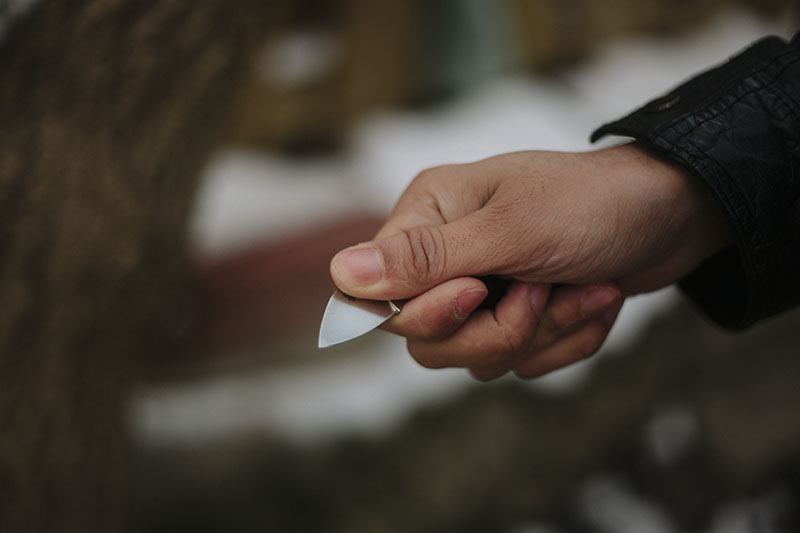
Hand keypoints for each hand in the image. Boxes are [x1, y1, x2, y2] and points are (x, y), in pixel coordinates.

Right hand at [330, 143, 731, 378]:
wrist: (674, 217)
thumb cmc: (592, 205)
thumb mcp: (510, 230)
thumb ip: (425, 259)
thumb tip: (341, 275)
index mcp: (429, 215)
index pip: (379, 295)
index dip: (426, 313)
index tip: (479, 293)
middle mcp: (445, 253)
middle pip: (428, 340)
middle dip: (501, 330)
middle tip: (545, 290)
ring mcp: (482, 288)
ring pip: (477, 357)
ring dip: (544, 333)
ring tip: (587, 288)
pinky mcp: (518, 315)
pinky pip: (521, 361)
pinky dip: (566, 340)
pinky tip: (595, 299)